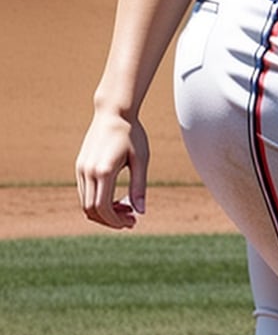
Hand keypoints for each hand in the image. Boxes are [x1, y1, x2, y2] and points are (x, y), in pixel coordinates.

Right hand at [75, 110, 148, 228]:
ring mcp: (81, 169)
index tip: (131, 222)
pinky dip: (97, 201)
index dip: (115, 221)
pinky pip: (84, 192)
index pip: (103, 208)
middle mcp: (88, 171)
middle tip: (131, 219)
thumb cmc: (131, 133)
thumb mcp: (141, 159)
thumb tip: (141, 212)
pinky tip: (114, 197)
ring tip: (124, 208)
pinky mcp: (80, 166)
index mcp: (103, 171)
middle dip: (110, 219)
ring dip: (103, 211)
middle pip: (91, 210)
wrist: (113, 111)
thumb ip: (139, 186)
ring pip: (85, 203)